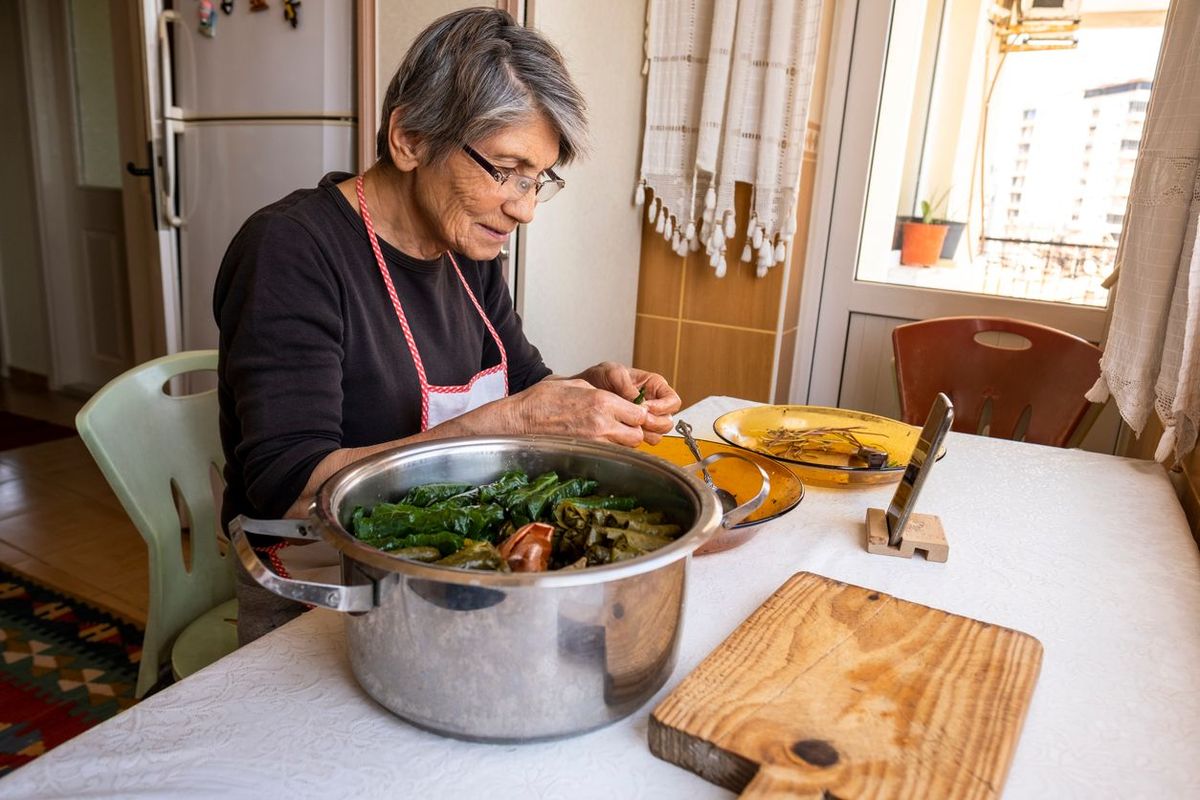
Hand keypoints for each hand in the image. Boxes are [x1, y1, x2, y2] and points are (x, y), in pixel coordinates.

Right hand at [504, 378, 649, 446]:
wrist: (520, 419)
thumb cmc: (542, 400)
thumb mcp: (576, 384)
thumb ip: (601, 393)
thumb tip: (615, 402)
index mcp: (602, 401)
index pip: (639, 414)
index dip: (639, 415)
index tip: (634, 415)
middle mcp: (602, 423)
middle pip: (636, 435)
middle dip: (634, 431)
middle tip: (624, 427)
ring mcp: (593, 442)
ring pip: (625, 449)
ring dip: (622, 443)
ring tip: (610, 436)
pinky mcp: (584, 454)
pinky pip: (608, 456)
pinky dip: (609, 452)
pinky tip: (599, 445)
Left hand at [574, 362, 680, 444]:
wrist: (585, 391)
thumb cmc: (600, 377)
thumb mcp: (612, 373)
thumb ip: (627, 385)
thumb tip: (639, 401)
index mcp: (655, 386)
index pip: (673, 401)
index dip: (663, 407)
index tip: (646, 407)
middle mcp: (654, 404)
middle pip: (668, 421)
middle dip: (654, 423)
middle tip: (638, 420)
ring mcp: (645, 419)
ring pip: (658, 434)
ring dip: (646, 433)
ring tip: (629, 425)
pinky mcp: (635, 430)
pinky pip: (644, 441)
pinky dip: (636, 439)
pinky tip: (623, 431)